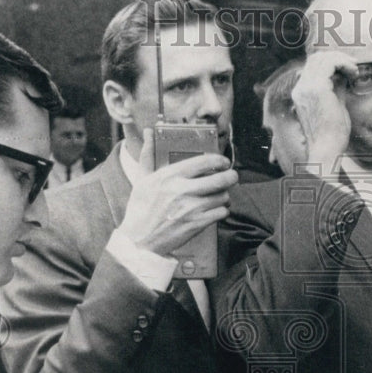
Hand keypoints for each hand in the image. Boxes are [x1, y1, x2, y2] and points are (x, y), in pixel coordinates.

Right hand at [119, 128, 237, 255]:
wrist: (139, 240)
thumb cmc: (140, 209)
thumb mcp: (142, 179)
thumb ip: (148, 155)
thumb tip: (148, 132)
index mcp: (170, 176)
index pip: (204, 161)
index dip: (220, 160)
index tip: (223, 162)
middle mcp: (182, 190)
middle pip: (221, 179)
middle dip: (231, 176)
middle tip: (232, 176)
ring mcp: (191, 208)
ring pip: (223, 196)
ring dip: (224, 196)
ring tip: (218, 196)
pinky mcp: (197, 224)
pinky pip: (221, 213)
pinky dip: (221, 211)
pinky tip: (215, 210)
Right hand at [291, 51, 356, 175]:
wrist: (326, 151)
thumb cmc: (332, 135)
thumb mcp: (335, 106)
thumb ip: (336, 89)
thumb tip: (344, 75)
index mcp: (301, 93)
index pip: (313, 66)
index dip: (332, 63)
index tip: (349, 70)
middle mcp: (300, 88)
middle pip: (316, 58)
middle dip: (337, 58)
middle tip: (353, 67)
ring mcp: (306, 87)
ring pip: (322, 58)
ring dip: (341, 60)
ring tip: (354, 71)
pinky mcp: (317, 89)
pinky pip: (329, 64)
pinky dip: (343, 64)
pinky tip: (353, 73)